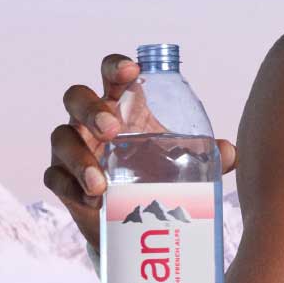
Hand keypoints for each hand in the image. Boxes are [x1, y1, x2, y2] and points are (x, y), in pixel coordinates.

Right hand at [42, 53, 237, 258]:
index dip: (116, 66)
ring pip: (61, 138)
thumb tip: (228, 152)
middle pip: (76, 97)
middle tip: (113, 131)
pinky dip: (72, 188)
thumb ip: (208, 154)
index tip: (132, 69)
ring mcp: (72, 148)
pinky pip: (55, 178)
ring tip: (101, 183)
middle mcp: (89, 120)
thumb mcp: (183, 161)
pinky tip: (93, 200)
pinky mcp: (62, 179)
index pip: (112, 75)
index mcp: (120, 104)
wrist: (132, 216)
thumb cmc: (157, 170)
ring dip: (80, 158)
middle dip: (91, 110)